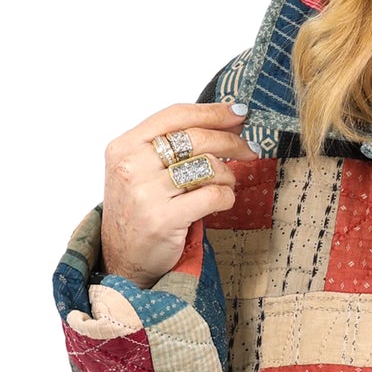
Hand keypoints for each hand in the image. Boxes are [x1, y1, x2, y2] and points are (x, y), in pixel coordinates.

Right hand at [100, 100, 256, 287]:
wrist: (123, 259)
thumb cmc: (139, 209)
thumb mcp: (142, 169)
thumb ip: (174, 144)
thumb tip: (229, 119)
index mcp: (124, 146)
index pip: (175, 115)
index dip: (213, 112)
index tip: (239, 113)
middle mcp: (131, 166)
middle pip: (196, 138)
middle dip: (231, 142)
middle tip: (248, 150)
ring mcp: (146, 193)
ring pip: (209, 167)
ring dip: (227, 175)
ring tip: (225, 183)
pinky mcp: (164, 219)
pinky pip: (214, 196)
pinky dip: (226, 197)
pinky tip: (221, 202)